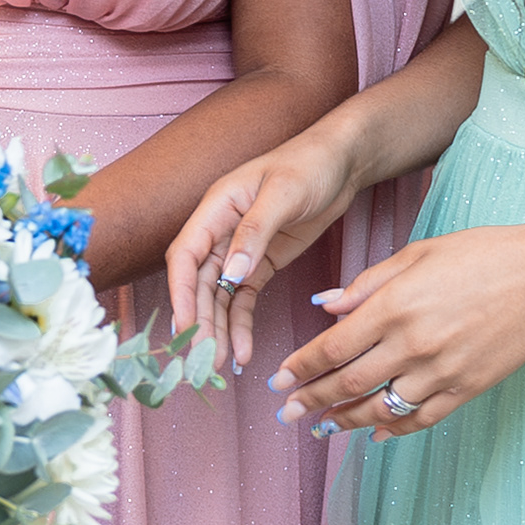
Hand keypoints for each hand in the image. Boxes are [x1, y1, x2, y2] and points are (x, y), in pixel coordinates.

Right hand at [167, 130, 361, 373]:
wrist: (343, 161)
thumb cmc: (310, 164)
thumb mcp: (283, 193)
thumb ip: (254, 232)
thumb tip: (229, 272)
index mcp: (216, 207)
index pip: (185, 256)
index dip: (181, 294)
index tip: (184, 328)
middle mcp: (221, 230)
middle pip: (200, 284)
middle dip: (200, 321)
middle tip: (205, 358)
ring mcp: (240, 248)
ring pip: (219, 296)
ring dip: (218, 328)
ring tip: (223, 363)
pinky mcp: (261, 262)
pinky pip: (243, 298)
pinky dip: (240, 323)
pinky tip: (243, 348)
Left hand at [263, 218, 524, 438]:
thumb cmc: (482, 254)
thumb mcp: (418, 254)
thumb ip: (367, 284)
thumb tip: (324, 306)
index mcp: (394, 307)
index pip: (332, 348)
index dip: (300, 367)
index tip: (278, 379)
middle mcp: (412, 345)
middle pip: (347, 384)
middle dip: (311, 401)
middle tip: (286, 413)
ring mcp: (440, 372)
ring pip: (379, 409)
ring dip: (344, 422)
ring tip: (321, 428)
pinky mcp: (466, 389)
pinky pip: (420, 419)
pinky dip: (393, 429)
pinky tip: (375, 433)